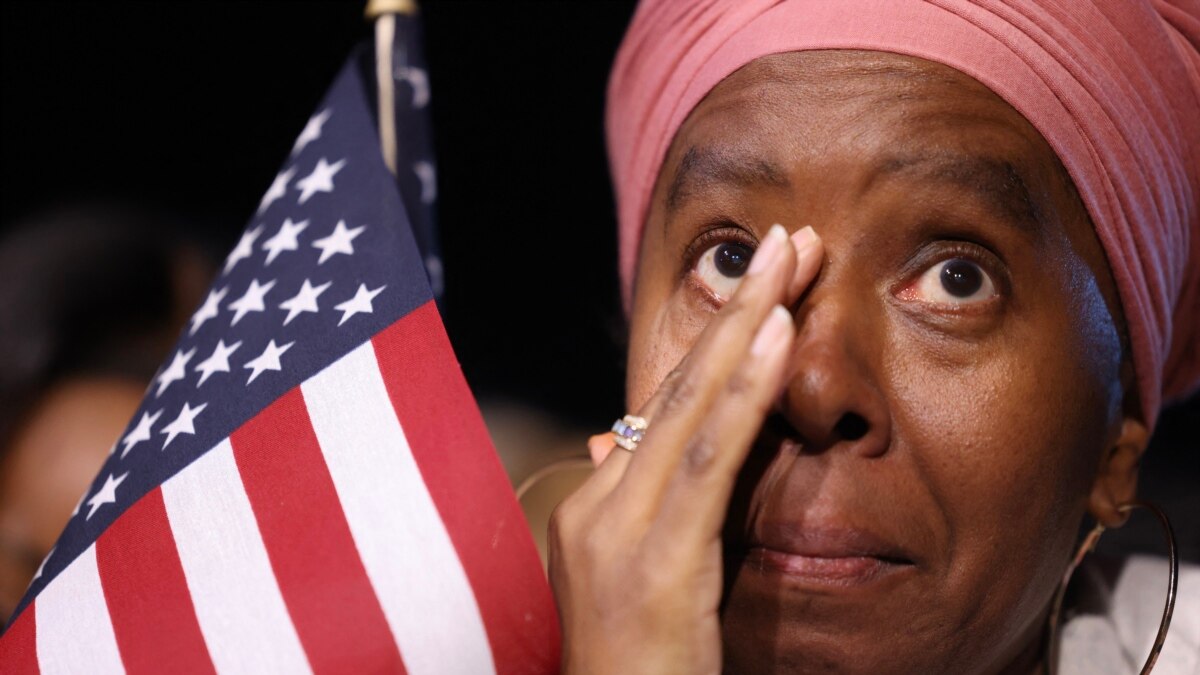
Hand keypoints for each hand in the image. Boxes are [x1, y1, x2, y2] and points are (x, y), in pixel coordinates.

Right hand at [548, 224, 823, 674]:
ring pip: (689, 407)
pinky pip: (708, 461)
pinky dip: (743, 391)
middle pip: (675, 388)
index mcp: (599, 510)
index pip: (664, 409)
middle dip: (736, 308)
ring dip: (745, 326)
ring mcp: (619, 531)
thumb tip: (614, 444)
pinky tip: (776, 337)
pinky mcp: (655, 560)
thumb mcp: (644, 586)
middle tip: (787, 240)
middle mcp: (599, 507)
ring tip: (789, 261)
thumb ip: (637, 509)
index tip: (765, 285)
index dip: (716, 343)